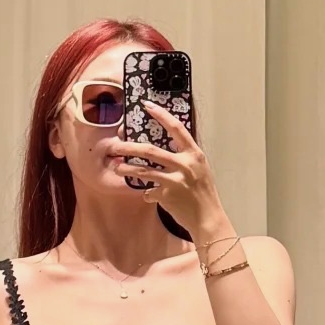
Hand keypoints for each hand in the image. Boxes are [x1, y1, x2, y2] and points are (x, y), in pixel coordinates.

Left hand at [109, 99, 226, 239]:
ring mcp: (175, 180)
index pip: (176, 128)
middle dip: (129, 147)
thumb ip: (184, 159)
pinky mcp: (168, 195)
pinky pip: (150, 192)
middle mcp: (185, 164)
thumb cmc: (203, 194)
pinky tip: (148, 195)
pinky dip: (148, 194)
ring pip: (144, 170)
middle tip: (116, 145)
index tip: (146, 105)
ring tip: (117, 167)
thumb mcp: (199, 170)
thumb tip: (162, 153)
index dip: (161, 115)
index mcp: (194, 154)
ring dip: (128, 168)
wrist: (208, 219)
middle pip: (150, 150)